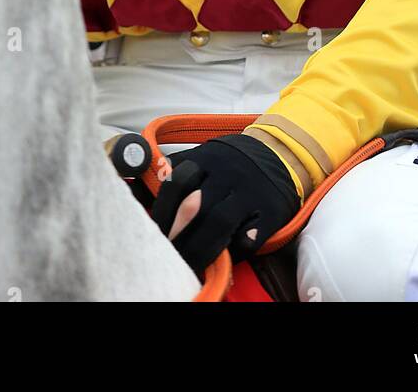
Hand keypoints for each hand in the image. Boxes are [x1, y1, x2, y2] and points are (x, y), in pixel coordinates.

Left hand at [150, 133, 300, 277]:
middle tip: (167, 255)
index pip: (175, 183)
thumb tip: (137, 190)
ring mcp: (249, 191)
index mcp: (206, 157)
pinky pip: (250, 236)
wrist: (280, 152)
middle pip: (193, 207)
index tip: (153, 233)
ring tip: (189, 265)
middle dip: (176, 236)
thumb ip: (177, 170)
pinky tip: (225, 260)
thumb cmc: (232, 162)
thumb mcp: (205, 155)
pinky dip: (236, 250)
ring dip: (200, 249)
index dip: (161, 211)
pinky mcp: (270, 210)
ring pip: (218, 223)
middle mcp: (226, 172)